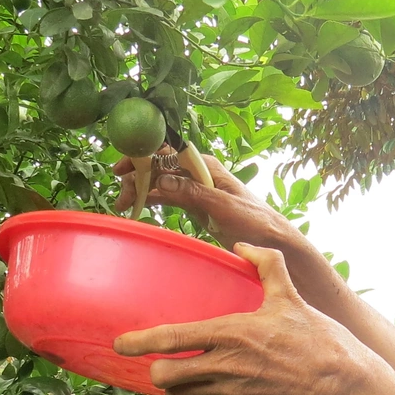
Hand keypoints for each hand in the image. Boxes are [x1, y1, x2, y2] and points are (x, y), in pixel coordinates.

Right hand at [113, 150, 297, 254]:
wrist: (273, 241)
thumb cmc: (256, 221)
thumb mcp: (224, 207)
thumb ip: (194, 192)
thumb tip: (162, 180)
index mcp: (206, 167)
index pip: (169, 153)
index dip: (144, 157)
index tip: (124, 168)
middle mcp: (198, 174)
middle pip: (160, 168)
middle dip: (138, 177)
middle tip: (121, 196)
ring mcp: (196, 190)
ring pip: (161, 184)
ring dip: (142, 190)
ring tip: (123, 204)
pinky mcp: (195, 206)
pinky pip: (168, 198)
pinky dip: (153, 201)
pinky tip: (138, 207)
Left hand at [113, 243, 380, 394]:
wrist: (341, 383)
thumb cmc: (317, 336)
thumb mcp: (290, 294)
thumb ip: (266, 265)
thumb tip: (245, 246)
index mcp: (232, 333)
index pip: (173, 339)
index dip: (140, 342)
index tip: (121, 343)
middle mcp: (227, 366)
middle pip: (166, 377)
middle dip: (156, 371)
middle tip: (160, 362)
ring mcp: (233, 393)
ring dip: (177, 388)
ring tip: (182, 376)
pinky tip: (221, 384)